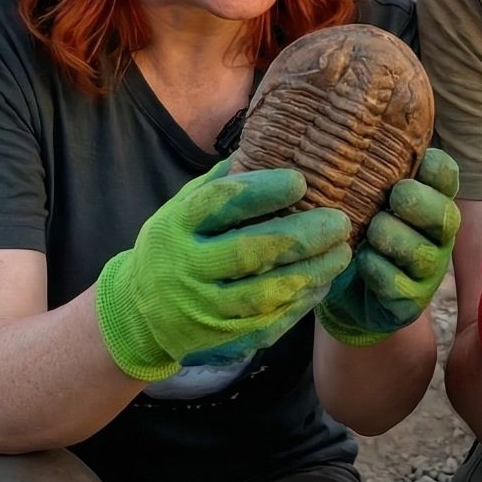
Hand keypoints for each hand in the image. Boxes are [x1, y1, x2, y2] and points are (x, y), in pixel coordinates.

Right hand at [95, 160, 352, 381]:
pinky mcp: (221, 339)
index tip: (301, 181)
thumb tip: (273, 142)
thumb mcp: (182, 208)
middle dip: (301, 236)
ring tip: (341, 253)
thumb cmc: (176, 246)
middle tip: (339, 222)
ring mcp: (203, 309)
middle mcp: (186, 268)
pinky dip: (302, 303)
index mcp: (176, 225)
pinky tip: (323, 282)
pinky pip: (269, 323)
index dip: (263, 191)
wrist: (139, 313)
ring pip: (265, 293)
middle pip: (249, 251)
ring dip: (311, 272)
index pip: (221, 203)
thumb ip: (223, 181)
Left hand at [318, 148, 462, 346]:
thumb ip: (366, 167)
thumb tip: (339, 117)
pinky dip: (375, 269)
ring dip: (391, 237)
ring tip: (370, 232)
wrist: (349, 293)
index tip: (419, 162)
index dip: (436, 168)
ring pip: (421, 252)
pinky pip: (396, 283)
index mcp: (430, 199)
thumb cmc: (357, 230)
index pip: (447, 177)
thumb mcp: (363, 195)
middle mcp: (437, 234)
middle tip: (393, 198)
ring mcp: (428, 270)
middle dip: (417, 203)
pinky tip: (361, 261)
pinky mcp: (410, 302)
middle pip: (445, 215)